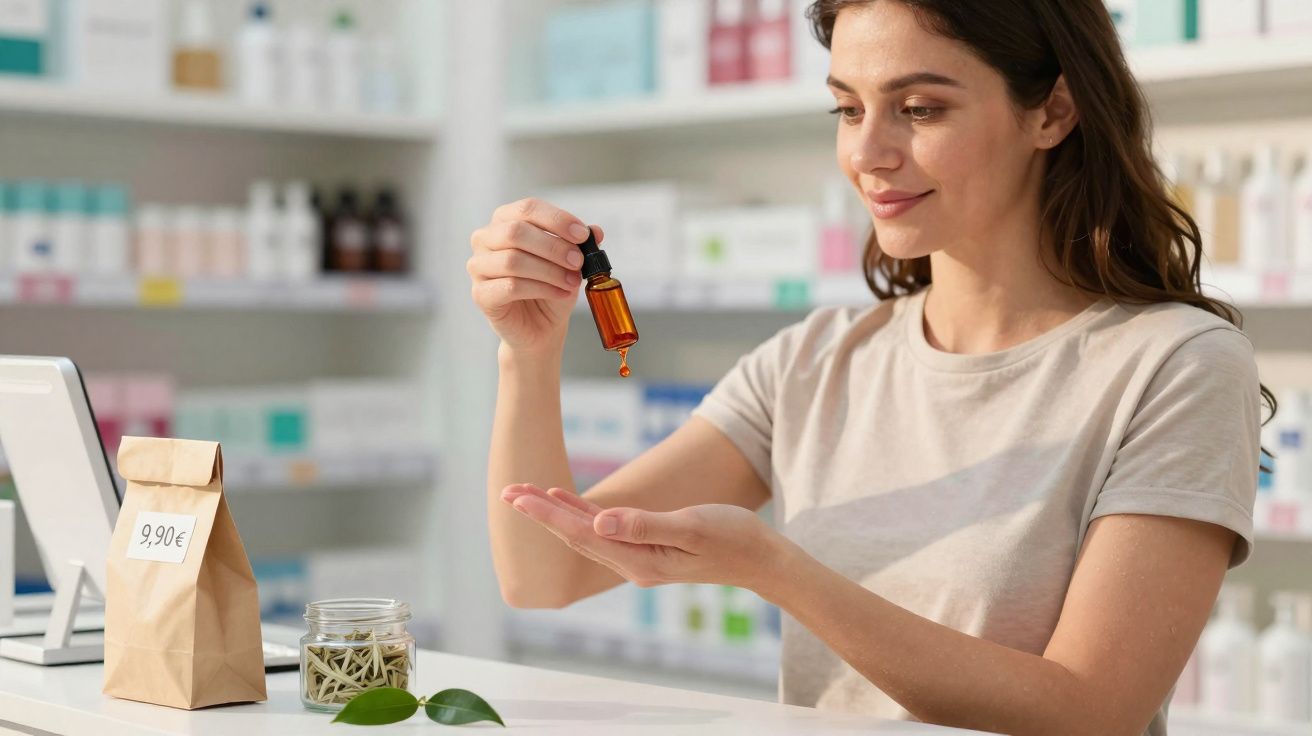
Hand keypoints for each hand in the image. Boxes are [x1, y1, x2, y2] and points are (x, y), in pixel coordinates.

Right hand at [468, 198, 604, 354]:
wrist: (541, 327)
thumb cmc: (551, 287)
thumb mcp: (570, 262)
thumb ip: (580, 243)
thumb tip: (595, 231)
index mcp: (505, 220)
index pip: (527, 208)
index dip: (557, 219)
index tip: (582, 235)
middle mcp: (485, 239)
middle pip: (516, 231)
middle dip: (553, 246)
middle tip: (578, 262)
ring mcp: (478, 267)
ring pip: (513, 260)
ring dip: (550, 271)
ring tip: (572, 282)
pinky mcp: (481, 294)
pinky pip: (510, 286)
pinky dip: (541, 289)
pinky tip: (560, 294)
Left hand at [499, 483, 786, 592]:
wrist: (761, 559)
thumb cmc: (733, 538)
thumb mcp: (692, 527)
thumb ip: (645, 525)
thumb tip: (599, 521)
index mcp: (638, 561)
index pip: (582, 534)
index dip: (547, 514)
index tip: (517, 496)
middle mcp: (631, 564)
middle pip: (574, 536)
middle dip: (538, 514)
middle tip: (506, 491)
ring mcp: (637, 558)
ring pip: (584, 533)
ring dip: (553, 513)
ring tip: (522, 493)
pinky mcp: (646, 548)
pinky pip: (602, 531)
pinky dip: (579, 514)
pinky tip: (563, 499)